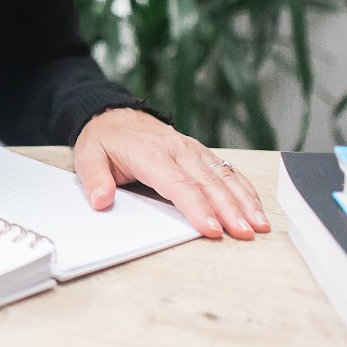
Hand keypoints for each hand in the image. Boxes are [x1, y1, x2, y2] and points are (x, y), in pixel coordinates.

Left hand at [73, 108, 269, 239]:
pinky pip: (226, 169)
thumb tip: (101, 201)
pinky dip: (243, 188)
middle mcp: (176, 149)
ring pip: (223, 176)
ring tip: (259, 225)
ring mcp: (191, 149)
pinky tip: (256, 206)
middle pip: (208, 183)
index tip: (212, 228)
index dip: (197, 207)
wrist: (113, 113)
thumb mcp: (87, 155)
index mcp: (150, 153)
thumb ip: (94, 179)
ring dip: (244, 201)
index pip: (178, 184)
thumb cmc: (103, 138)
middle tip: (245, 233)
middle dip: (230, 210)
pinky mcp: (200, 151)